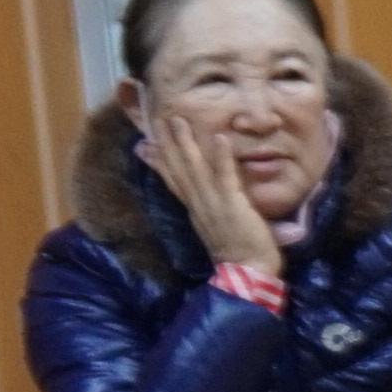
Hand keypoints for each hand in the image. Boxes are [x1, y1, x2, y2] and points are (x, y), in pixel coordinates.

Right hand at [154, 109, 282, 281]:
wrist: (248, 273)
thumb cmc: (241, 252)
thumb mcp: (220, 227)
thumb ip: (214, 211)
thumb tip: (212, 199)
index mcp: (195, 209)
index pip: (173, 181)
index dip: (158, 162)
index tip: (143, 144)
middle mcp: (199, 204)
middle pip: (177, 169)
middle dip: (167, 143)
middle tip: (156, 119)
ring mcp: (213, 204)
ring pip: (194, 168)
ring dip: (185, 143)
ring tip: (178, 119)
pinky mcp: (232, 205)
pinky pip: (225, 177)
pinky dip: (221, 157)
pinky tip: (219, 137)